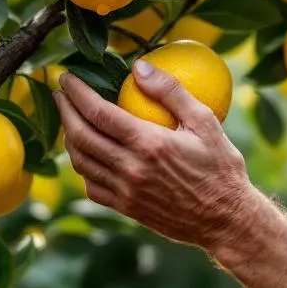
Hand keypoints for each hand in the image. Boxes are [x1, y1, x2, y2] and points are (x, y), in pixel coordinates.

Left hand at [53, 61, 256, 251]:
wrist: (226, 220)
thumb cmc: (221, 166)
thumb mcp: (206, 121)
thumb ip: (171, 91)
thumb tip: (139, 67)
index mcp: (149, 143)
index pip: (99, 113)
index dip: (78, 93)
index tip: (67, 78)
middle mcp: (132, 169)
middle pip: (82, 136)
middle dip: (65, 111)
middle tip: (60, 93)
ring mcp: (126, 192)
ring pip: (82, 163)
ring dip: (70, 138)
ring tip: (70, 120)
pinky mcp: (127, 209)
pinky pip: (92, 187)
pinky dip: (84, 168)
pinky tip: (88, 155)